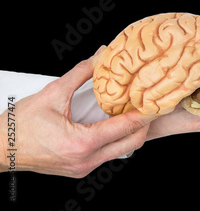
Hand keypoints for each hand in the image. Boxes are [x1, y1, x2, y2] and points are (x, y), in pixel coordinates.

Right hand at [0, 48, 156, 177]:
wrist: (0, 148)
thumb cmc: (20, 124)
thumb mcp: (53, 93)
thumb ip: (82, 73)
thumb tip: (100, 56)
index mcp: (81, 143)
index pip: (125, 128)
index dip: (144, 113)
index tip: (157, 102)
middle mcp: (86, 160)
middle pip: (131, 143)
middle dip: (143, 125)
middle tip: (148, 106)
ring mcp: (84, 168)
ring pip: (121, 151)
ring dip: (130, 132)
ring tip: (131, 112)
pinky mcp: (80, 169)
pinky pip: (107, 154)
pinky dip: (115, 139)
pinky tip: (112, 124)